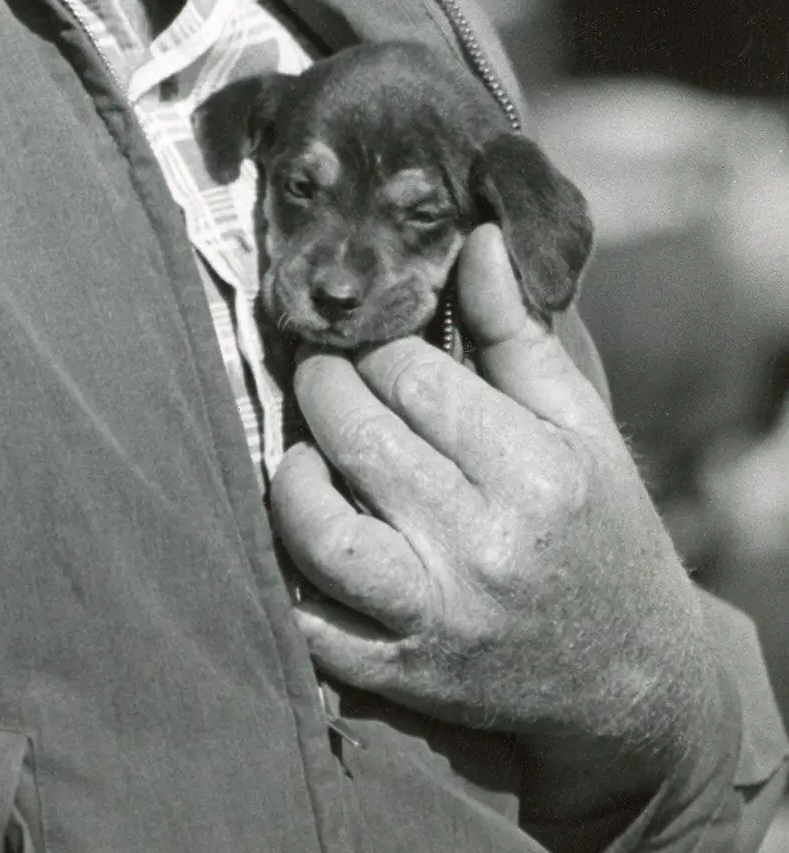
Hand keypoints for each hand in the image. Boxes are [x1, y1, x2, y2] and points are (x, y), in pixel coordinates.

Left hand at [269, 226, 717, 821]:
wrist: (630, 680)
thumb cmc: (599, 526)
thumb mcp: (579, 425)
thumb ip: (517, 331)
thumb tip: (476, 236)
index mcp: (533, 474)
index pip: (411, 375)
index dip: (375, 343)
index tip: (371, 339)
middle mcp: (484, 547)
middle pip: (357, 436)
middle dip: (321, 384)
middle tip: (321, 369)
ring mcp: (438, 617)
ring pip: (318, 531)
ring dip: (293, 473)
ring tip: (310, 448)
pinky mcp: (402, 676)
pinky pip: (310, 623)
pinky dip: (286, 570)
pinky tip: (302, 526)